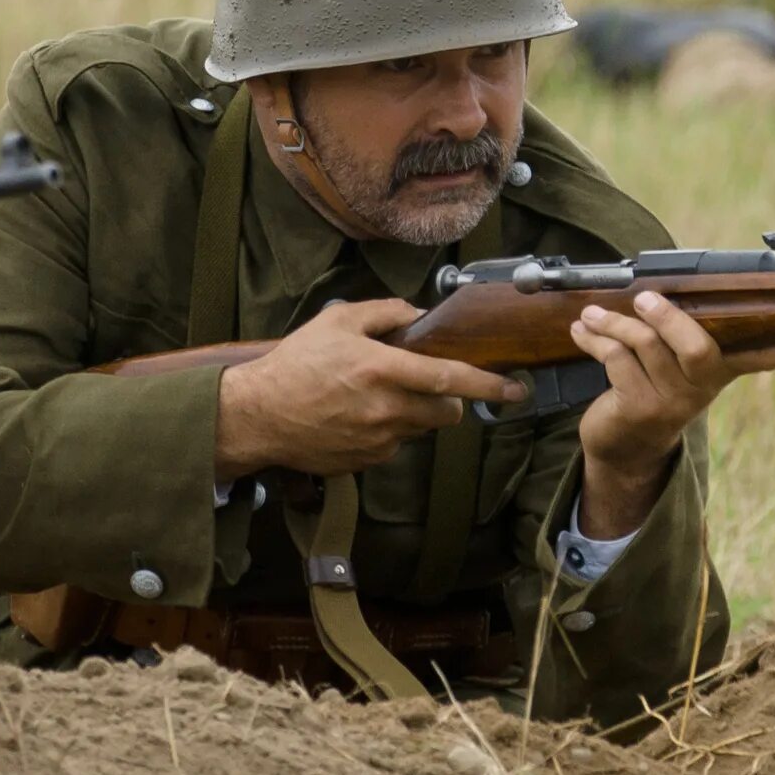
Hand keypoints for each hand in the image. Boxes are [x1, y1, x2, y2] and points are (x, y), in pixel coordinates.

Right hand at [214, 300, 526, 477]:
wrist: (257, 416)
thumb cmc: (295, 364)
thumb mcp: (337, 321)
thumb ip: (384, 312)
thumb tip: (417, 315)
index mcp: (382, 370)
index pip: (450, 379)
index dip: (488, 384)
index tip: (516, 388)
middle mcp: (386, 409)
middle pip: (447, 413)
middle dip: (450, 400)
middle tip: (429, 385)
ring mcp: (378, 440)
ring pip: (421, 429)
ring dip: (415, 414)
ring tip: (378, 397)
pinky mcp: (367, 461)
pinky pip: (395, 445)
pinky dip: (389, 431)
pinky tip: (358, 416)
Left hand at [569, 290, 774, 536]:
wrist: (624, 446)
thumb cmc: (650, 388)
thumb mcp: (675, 364)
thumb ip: (682, 332)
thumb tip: (668, 286)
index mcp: (718, 371)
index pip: (759, 359)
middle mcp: (701, 388)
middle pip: (697, 347)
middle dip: (669, 317)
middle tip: (645, 298)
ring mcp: (671, 401)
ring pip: (646, 346)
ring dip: (613, 323)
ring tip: (591, 314)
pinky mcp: (638, 408)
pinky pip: (616, 361)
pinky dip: (594, 341)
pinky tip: (581, 333)